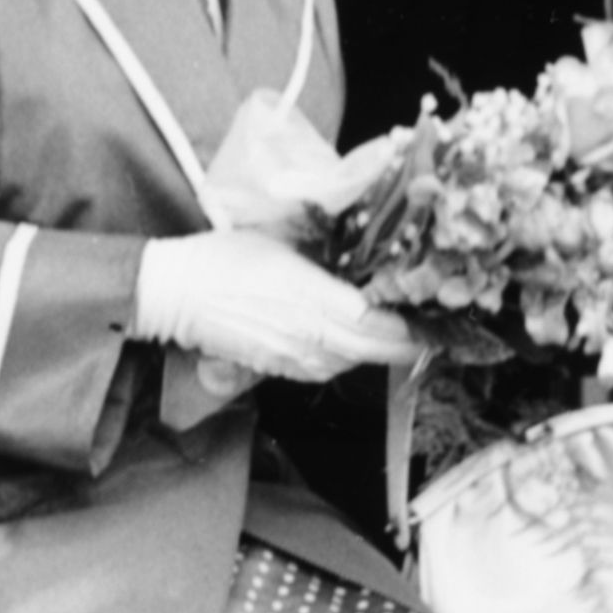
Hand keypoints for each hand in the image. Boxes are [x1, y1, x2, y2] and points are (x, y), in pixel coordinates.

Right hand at [137, 228, 421, 382]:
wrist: (177, 295)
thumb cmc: (225, 259)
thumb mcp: (283, 242)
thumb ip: (328, 252)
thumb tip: (367, 251)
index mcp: (314, 299)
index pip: (380, 323)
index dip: (414, 323)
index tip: (435, 312)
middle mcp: (310, 336)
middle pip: (377, 350)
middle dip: (408, 341)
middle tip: (428, 325)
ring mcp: (296, 358)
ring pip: (356, 362)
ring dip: (379, 349)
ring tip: (395, 329)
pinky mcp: (281, 369)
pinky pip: (329, 369)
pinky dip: (348, 357)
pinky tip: (352, 340)